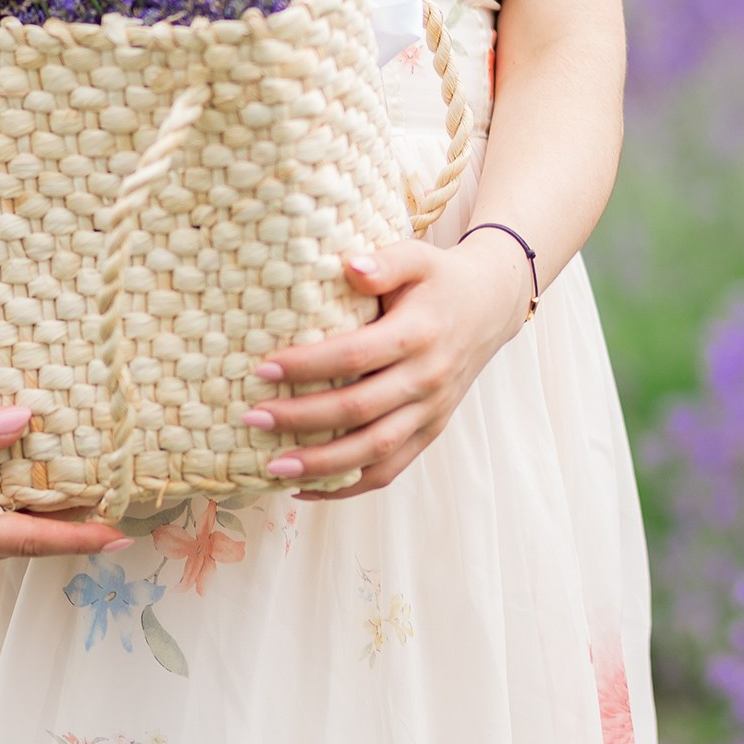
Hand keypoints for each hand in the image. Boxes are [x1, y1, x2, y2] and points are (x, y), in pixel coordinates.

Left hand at [244, 230, 531, 499]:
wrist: (491, 307)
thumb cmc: (439, 280)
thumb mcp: (418, 257)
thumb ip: (385, 261)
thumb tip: (351, 266)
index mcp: (419, 334)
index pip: (355, 356)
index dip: (308, 366)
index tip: (262, 369)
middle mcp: (427, 378)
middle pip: (359, 410)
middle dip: (301, 419)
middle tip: (252, 419)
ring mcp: (431, 411)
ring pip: (375, 451)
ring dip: (322, 465)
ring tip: (273, 467)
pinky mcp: (430, 432)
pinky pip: (390, 470)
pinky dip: (348, 486)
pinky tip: (306, 487)